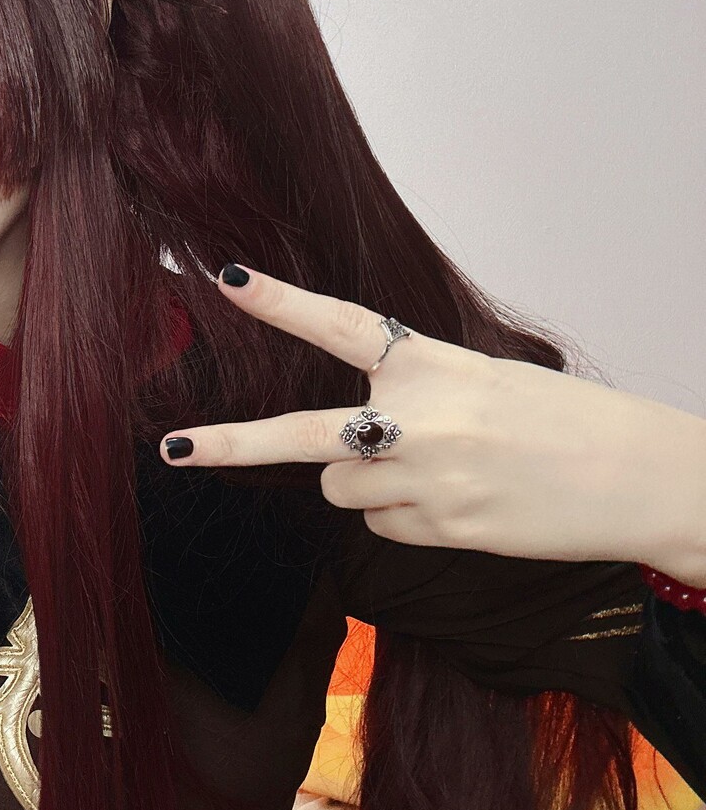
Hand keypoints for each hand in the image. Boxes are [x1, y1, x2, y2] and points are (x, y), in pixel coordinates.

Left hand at [158, 266, 705, 577]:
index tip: (227, 279)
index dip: (282, 303)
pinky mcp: (439, 530)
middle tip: (172, 449)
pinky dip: (406, 520)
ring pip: (343, 492)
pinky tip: (461, 505)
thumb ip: (413, 397)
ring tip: (442, 475)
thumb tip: (353, 448)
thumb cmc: (563, 424)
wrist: (637, 476)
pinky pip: (383, 529)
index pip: (340, 326)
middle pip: (301, 439)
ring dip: (367, 488)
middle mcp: (416, 419)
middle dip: (230, 444)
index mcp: (430, 363)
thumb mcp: (487, 382)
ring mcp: (424, 479)